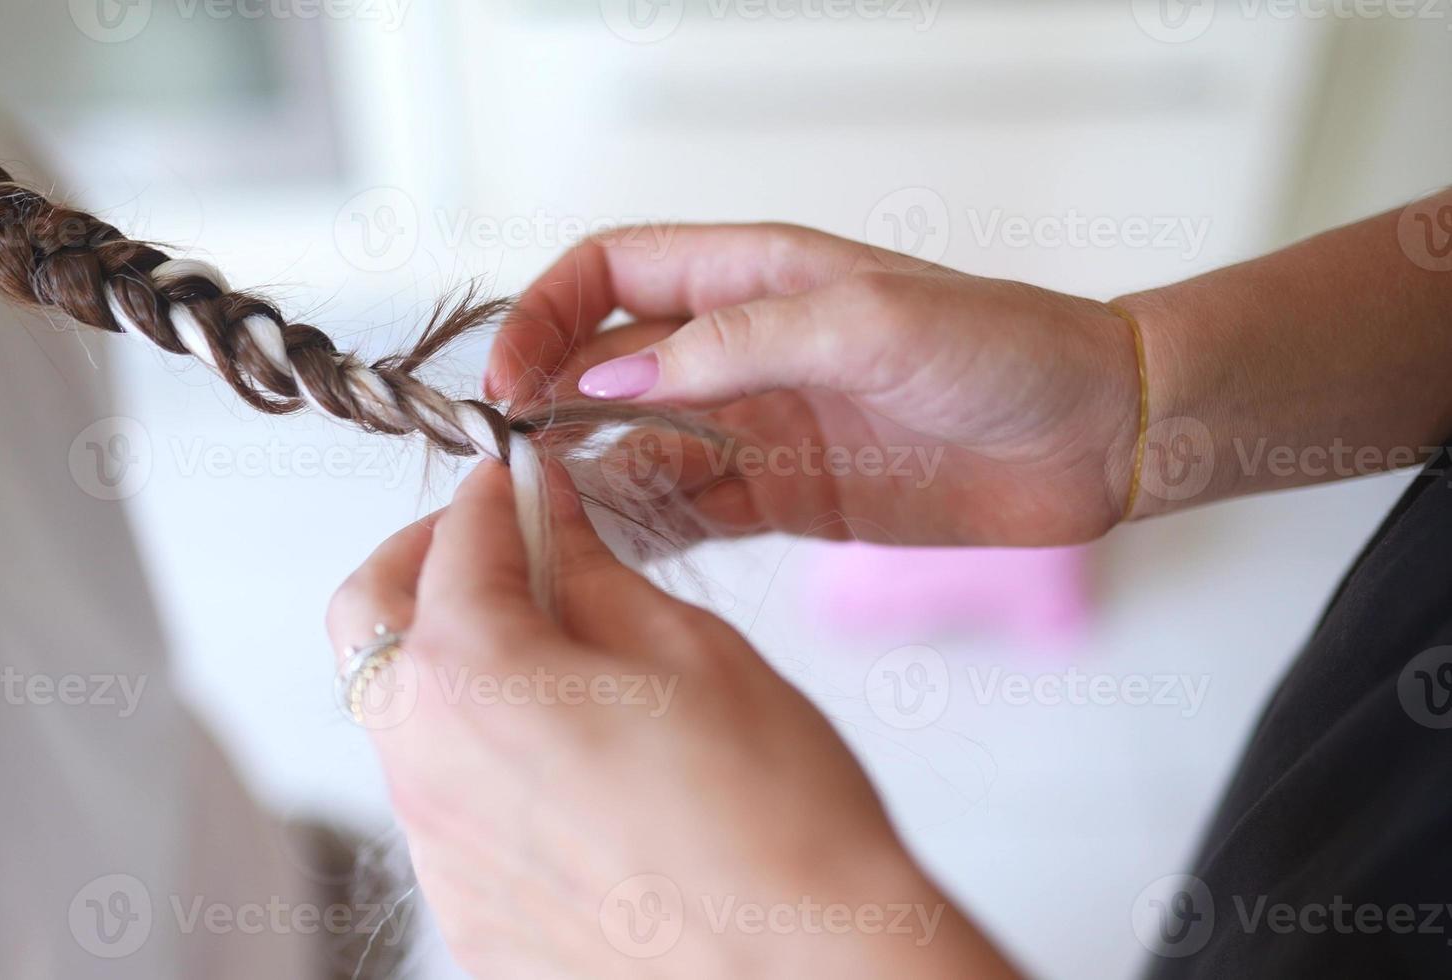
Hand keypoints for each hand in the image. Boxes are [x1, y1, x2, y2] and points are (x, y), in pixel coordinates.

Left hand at [326, 461, 1015, 977]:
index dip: (491, 496)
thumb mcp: (686, 647)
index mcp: (469, 678)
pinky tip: (562, 754)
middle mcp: (425, 769)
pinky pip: (443, 807)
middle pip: (369, 623)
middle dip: (421, 563)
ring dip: (446, 660)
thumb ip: (589, 571)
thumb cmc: (769, 814)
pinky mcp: (470, 916)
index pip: (450, 547)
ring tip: (545, 650)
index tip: (520, 480)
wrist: (806, 967)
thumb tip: (548, 517)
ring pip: (400, 719)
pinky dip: (475, 753)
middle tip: (496, 544)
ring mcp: (440, 855)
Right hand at [487, 224, 1146, 545]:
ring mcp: (757, 425)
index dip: (545, 316)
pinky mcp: (784, 497)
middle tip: (513, 470)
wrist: (1097, 435)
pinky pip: (689, 509)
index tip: (509, 380)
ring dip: (589, 477)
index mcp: (750, 276)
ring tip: (552, 522)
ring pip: (636, 446)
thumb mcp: (867, 323)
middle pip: (604, 367)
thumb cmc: (1004, 349)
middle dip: (548, 407)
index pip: (608, 272)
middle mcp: (739, 349)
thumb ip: (735, 346)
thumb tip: (611, 382)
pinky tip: (611, 552)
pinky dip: (644, 528)